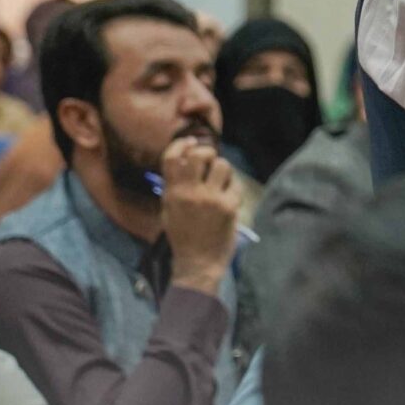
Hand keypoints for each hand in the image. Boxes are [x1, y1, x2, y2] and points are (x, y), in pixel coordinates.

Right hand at [160, 137, 240, 293]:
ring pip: (222, 165)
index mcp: (172, 193)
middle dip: (207, 153)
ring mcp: (212, 199)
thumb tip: (185, 158)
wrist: (197, 263)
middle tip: (209, 161)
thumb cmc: (182, 236)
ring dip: (222, 170)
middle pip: (201, 154)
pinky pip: (235, 184)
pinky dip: (233, 187)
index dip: (181, 144)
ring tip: (219, 181)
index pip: (173, 157)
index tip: (190, 142)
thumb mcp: (169, 209)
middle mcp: (191, 193)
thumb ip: (174, 185)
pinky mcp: (230, 207)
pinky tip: (228, 198)